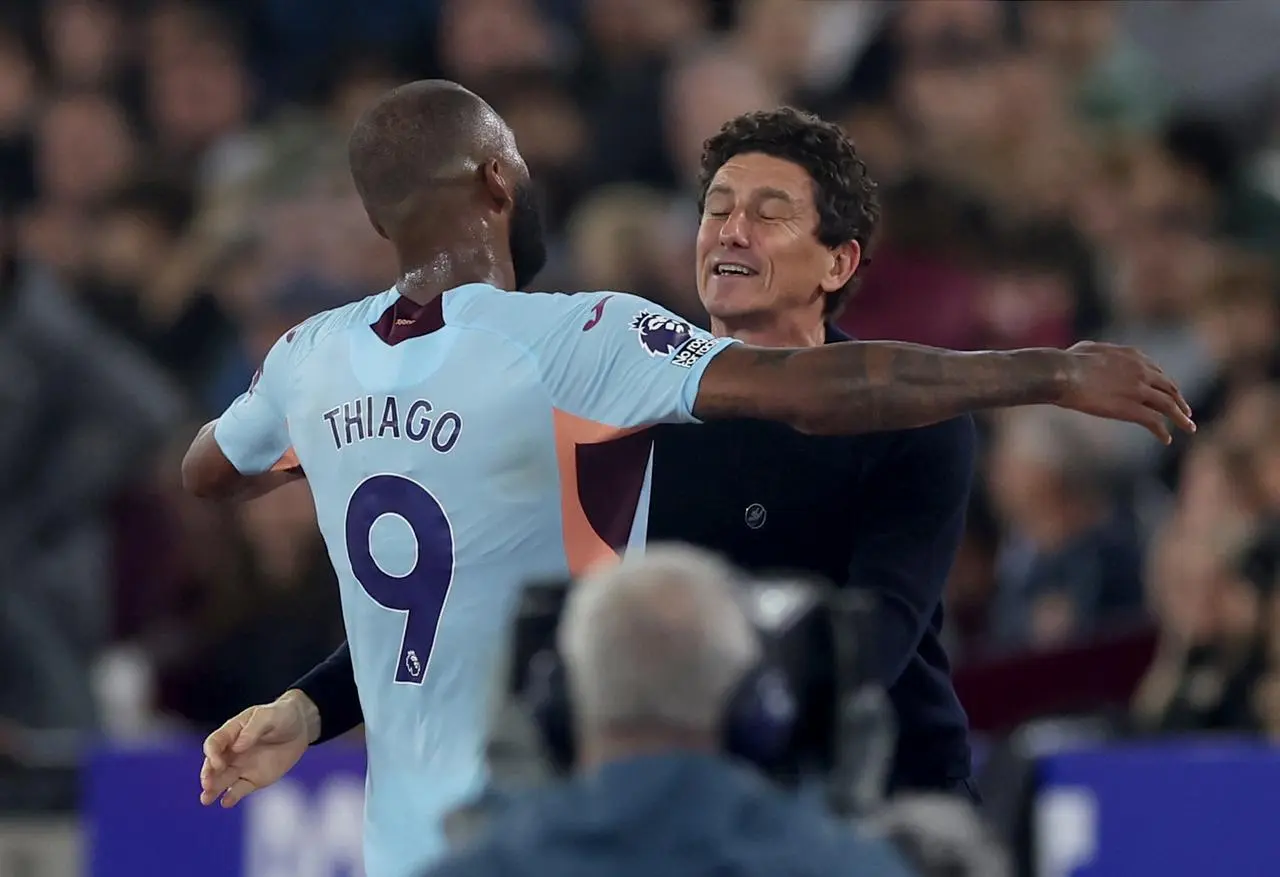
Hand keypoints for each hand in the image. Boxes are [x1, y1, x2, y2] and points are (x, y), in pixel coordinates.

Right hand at [199, 691, 315, 807]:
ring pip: (222, 780)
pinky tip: (226, 802)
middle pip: (213, 765)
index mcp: (231, 733)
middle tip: (207, 784)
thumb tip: (237, 747)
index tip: (218, 763)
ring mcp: (241, 767)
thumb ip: (253, 729)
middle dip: (208, 775)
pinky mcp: (253, 779)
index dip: (212, 754)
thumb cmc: (282, 715)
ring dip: (212, 790)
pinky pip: (240, 789)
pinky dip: (232, 796)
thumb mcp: (269, 715)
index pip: (214, 744)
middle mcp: (232, 752)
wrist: (301, 728)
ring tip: (206, 799)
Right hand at [1054, 341, 1194, 443]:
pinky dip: (1162, 431)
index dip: (1165, 384)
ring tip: (1189, 428)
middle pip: (1169, 388)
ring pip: (1169, 406)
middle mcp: (1142, 371)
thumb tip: (1093, 355)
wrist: (1064, 373)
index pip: (1157, 371)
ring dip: (1181, 418)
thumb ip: (1100, 354)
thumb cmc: (1068, 361)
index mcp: (1133, 356)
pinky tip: (1166, 439)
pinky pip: (1154, 421)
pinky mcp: (1131, 408)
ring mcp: (1139, 390)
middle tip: (1186, 412)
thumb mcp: (1089, 349)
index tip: (1168, 393)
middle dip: (1179, 401)